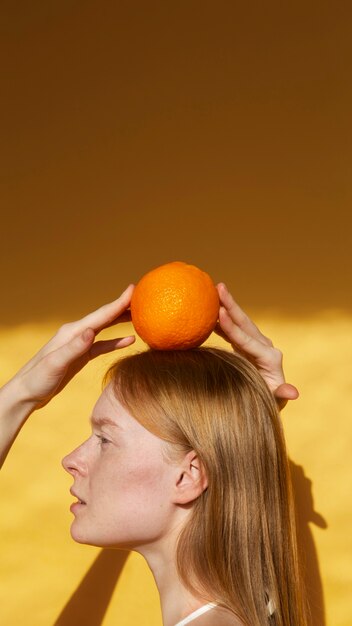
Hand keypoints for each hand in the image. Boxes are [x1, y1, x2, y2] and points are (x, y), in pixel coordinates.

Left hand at [13, 284, 134, 408]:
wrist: (27, 393)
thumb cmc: (38, 379)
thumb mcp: (55, 364)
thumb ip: (74, 348)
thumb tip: (92, 331)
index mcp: (72, 332)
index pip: (100, 315)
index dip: (118, 303)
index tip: (134, 289)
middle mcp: (76, 334)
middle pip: (104, 317)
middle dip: (123, 307)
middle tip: (144, 299)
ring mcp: (79, 344)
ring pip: (105, 328)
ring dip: (121, 321)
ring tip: (140, 315)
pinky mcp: (81, 356)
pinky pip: (102, 345)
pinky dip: (116, 341)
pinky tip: (130, 340)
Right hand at [215, 283, 298, 409]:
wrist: (271, 402)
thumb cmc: (270, 403)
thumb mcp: (274, 400)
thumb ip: (281, 393)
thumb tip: (293, 393)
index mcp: (270, 357)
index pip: (246, 339)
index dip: (232, 327)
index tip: (219, 312)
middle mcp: (264, 346)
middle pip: (244, 322)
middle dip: (231, 304)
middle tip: (219, 287)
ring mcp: (256, 344)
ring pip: (239, 322)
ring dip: (226, 306)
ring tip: (213, 291)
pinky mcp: (247, 346)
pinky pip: (233, 329)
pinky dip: (222, 320)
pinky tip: (209, 311)